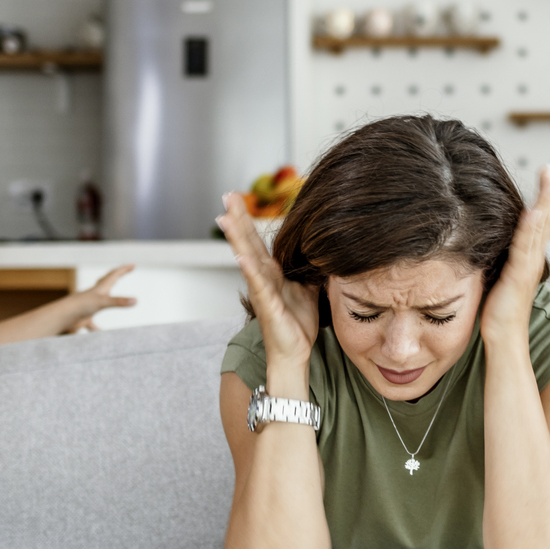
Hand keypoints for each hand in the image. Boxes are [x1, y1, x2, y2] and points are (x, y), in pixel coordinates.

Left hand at [57, 265, 137, 332]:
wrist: (62, 316)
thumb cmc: (80, 305)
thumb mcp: (103, 302)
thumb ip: (119, 302)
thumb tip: (135, 301)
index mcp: (100, 288)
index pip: (114, 275)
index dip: (124, 270)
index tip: (133, 265)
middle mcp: (95, 295)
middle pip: (107, 282)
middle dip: (117, 276)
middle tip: (124, 271)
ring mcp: (89, 306)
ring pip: (101, 302)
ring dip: (109, 301)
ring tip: (117, 302)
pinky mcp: (84, 318)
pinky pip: (93, 324)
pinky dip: (98, 330)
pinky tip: (101, 336)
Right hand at [218, 192, 318, 366]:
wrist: (295, 353)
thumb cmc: (298, 323)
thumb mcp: (308, 288)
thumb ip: (309, 268)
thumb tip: (323, 248)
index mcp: (272, 273)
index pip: (257, 241)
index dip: (248, 220)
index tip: (237, 198)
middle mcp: (263, 279)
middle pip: (248, 243)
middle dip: (238, 219)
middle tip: (227, 196)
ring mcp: (263, 292)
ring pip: (248, 259)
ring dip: (237, 239)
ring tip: (226, 219)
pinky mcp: (268, 306)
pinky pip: (258, 286)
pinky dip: (249, 270)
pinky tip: (242, 257)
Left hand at [482, 165, 549, 341]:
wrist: (504, 340)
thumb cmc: (498, 315)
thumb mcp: (498, 279)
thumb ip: (498, 261)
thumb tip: (486, 246)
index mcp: (528, 260)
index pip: (538, 225)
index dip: (543, 201)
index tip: (546, 179)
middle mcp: (532, 260)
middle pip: (545, 221)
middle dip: (548, 193)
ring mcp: (528, 268)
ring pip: (539, 229)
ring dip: (544, 202)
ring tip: (548, 179)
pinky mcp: (519, 276)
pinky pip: (525, 248)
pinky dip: (531, 228)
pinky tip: (534, 211)